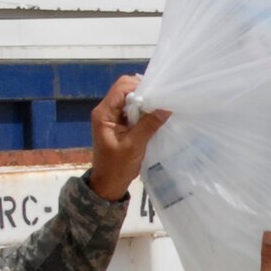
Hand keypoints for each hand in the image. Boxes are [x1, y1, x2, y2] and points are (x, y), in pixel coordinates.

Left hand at [87, 74, 169, 200]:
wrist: (108, 184)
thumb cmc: (117, 167)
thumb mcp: (134, 146)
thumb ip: (149, 125)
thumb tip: (166, 107)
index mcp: (104, 113)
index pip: (122, 87)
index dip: (140, 86)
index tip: (158, 95)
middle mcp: (106, 110)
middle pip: (125, 89)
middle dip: (144, 93)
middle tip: (161, 102)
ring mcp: (112, 116)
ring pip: (130, 98)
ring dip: (145, 102)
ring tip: (160, 109)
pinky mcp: (119, 123)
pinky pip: (132, 109)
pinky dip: (143, 110)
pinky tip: (154, 116)